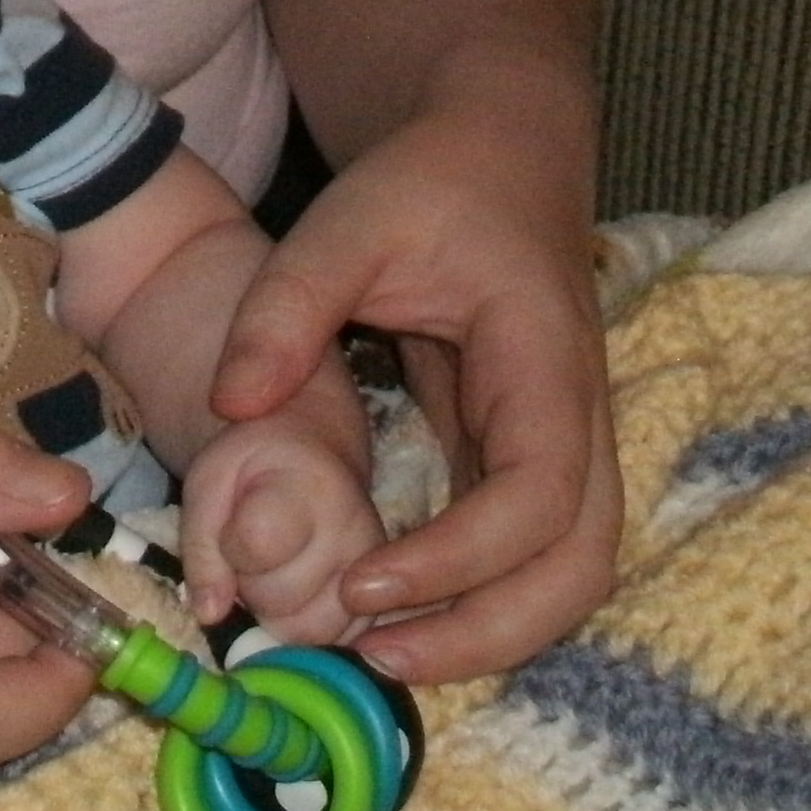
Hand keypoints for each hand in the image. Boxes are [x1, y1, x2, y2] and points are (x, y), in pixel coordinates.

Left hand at [180, 417, 380, 648]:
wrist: (312, 463)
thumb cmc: (254, 471)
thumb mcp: (209, 484)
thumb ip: (201, 547)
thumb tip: (211, 615)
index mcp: (311, 489)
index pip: (258, 544)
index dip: (230, 548)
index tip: (232, 529)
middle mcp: (356, 535)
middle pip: (280, 601)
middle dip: (251, 588)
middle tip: (252, 557)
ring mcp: (375, 577)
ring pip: (308, 635)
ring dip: (275, 619)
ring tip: (274, 575)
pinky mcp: (381, 609)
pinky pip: (332, 647)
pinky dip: (302, 637)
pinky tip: (295, 600)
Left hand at [205, 108, 618, 681]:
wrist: (498, 151)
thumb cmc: (431, 181)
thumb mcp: (348, 219)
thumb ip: (287, 306)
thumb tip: (232, 407)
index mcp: (544, 361)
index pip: (538, 496)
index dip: (461, 558)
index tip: (365, 585)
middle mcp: (575, 420)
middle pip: (579, 567)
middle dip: (490, 633)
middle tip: (375, 660)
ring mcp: (561, 445)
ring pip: (567, 574)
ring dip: (489, 631)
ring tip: (379, 656)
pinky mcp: (527, 459)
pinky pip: (526, 555)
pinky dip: (475, 599)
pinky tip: (392, 616)